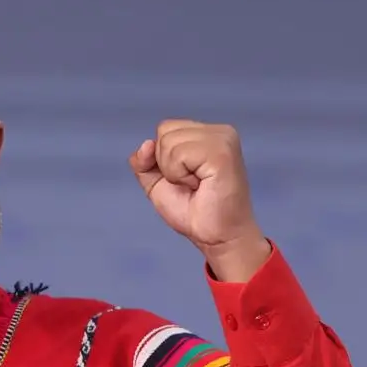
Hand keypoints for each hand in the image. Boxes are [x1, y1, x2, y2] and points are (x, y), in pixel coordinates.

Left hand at [130, 119, 271, 281]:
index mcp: (208, 134)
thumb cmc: (195, 213)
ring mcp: (222, 140)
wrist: (218, 238)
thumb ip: (144, 163)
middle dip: (168, 165)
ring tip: (197, 186)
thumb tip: (146, 144)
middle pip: (164, 131)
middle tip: (193, 185)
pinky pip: (178, 154)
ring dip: (175, 173)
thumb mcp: (159, 184)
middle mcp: (219, 132)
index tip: (187, 180)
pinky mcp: (221, 153)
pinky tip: (200, 185)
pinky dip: (180, 176)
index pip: (165, 128)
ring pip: (169, 142)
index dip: (163, 159)